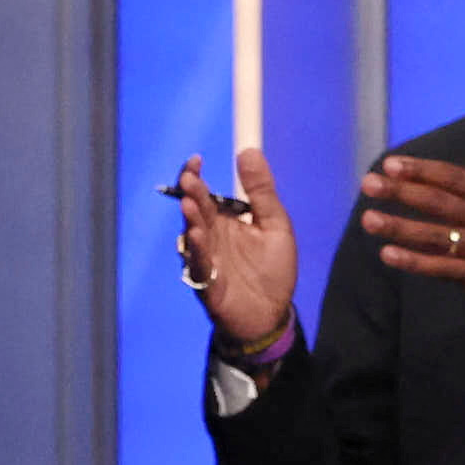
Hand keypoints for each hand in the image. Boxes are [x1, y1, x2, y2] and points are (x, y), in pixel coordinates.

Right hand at [172, 147, 298, 351]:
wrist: (271, 314)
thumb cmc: (272, 270)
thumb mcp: (274, 222)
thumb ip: (261, 190)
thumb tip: (249, 150)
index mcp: (225, 221)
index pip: (205, 194)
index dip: (198, 177)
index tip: (196, 159)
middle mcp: (211, 237)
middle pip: (196, 210)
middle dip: (192, 194)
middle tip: (191, 178)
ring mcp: (207, 259)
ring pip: (193, 235)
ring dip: (191, 219)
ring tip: (190, 204)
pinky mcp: (207, 283)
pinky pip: (198, 264)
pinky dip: (196, 249)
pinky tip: (196, 234)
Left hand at [355, 118, 464, 331]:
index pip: (454, 178)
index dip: (422, 170)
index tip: (391, 163)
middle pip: (439, 202)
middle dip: (401, 192)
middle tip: (368, 184)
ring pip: (435, 235)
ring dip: (399, 227)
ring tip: (368, 219)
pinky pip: (441, 267)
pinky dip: (415, 262)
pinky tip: (388, 254)